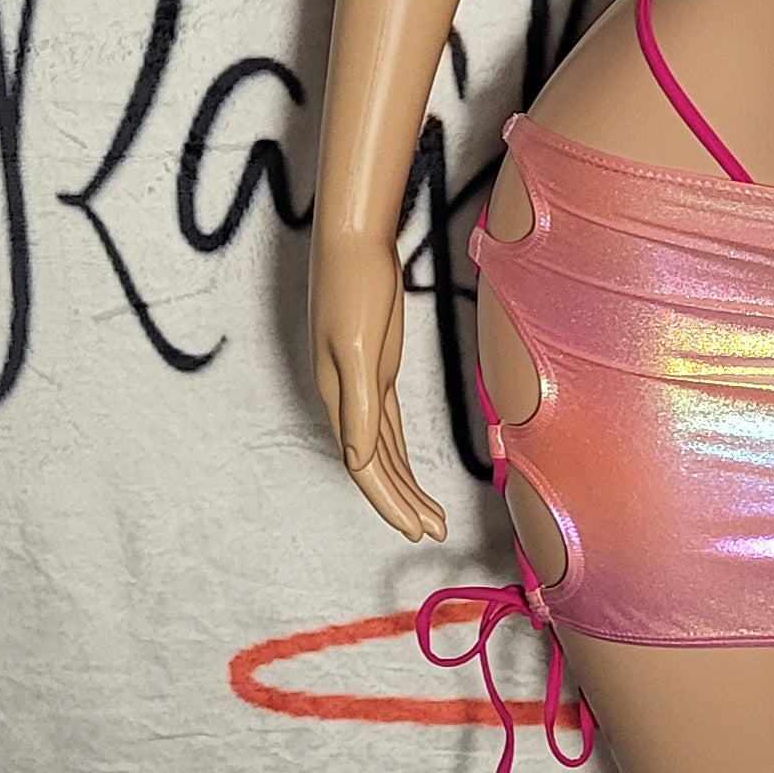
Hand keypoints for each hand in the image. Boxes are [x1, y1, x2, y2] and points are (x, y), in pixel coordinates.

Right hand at [310, 229, 446, 544]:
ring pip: (383, 450)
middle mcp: (347, 398)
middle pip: (375, 467)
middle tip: (434, 532)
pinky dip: (400, 454)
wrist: (353, 240)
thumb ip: (358, 406)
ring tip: (431, 518)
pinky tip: (413, 474)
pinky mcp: (377, 368)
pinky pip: (387, 426)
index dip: (390, 502)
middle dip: (403, 503)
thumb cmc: (355, 286)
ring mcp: (362, 384)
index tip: (416, 530)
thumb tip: (358, 460)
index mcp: (340, 397)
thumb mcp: (358, 349)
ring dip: (405, 485)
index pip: (365, 467)